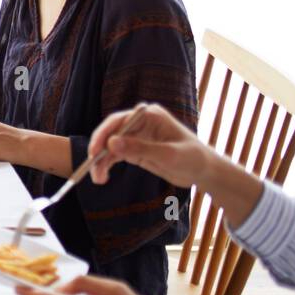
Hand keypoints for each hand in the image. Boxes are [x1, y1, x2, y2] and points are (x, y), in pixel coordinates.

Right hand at [88, 102, 207, 186]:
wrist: (203, 171)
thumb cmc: (192, 158)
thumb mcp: (168, 155)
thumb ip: (140, 149)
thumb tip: (111, 143)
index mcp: (149, 116)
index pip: (118, 121)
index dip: (103, 135)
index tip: (94, 152)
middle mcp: (139, 123)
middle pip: (110, 133)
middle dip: (98, 150)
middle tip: (91, 167)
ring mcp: (136, 136)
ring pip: (109, 146)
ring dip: (100, 161)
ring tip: (98, 179)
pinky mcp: (134, 149)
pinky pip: (114, 155)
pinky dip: (106, 166)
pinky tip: (102, 177)